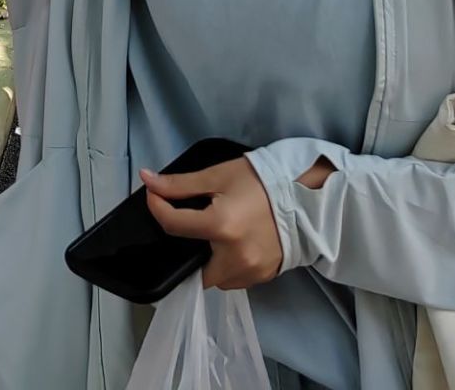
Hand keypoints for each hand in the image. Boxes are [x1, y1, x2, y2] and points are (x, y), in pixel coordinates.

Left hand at [141, 156, 324, 290]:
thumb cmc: (261, 182)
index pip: (172, 225)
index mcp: (221, 228)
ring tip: (218, 235)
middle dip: (190, 250)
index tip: (155, 196)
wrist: (307, 196)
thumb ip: (180, 184)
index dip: (157, 207)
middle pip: (195, 268)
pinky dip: (229, 265)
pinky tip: (235, 244)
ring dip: (210, 261)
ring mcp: (252, 271)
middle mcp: (235, 257)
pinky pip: (237, 279)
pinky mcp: (265, 276)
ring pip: (216, 279)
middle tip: (196, 226)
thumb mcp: (218, 175)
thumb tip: (146, 180)